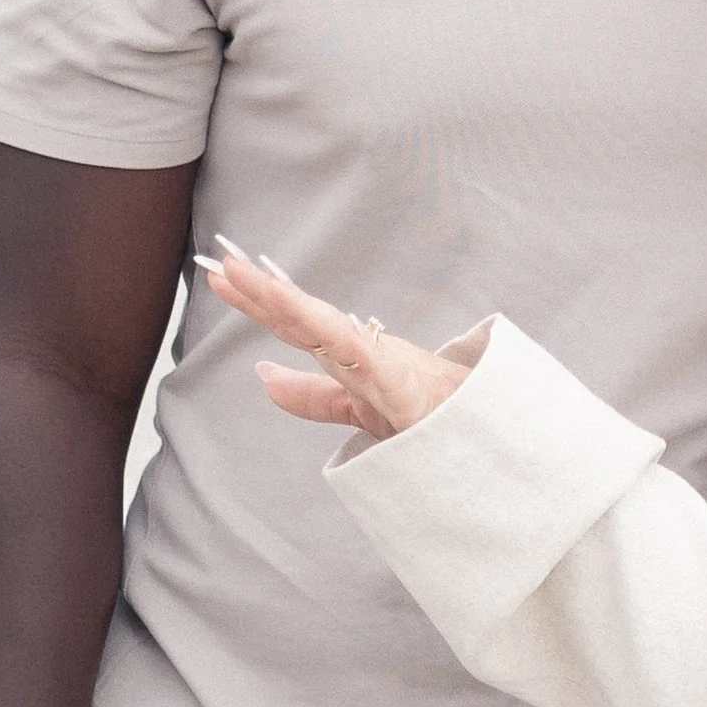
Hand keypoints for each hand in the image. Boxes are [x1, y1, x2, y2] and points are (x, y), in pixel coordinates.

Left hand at [201, 239, 482, 439]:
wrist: (486, 445)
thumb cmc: (431, 421)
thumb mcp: (358, 409)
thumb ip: (312, 395)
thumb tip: (263, 376)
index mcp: (350, 357)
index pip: (296, 324)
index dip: (258, 299)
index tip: (222, 274)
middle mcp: (363, 352)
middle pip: (303, 319)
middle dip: (262, 291)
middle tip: (220, 261)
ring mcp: (382, 367)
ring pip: (326, 329)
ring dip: (285, 302)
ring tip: (245, 277)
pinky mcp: (401, 387)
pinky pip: (362, 357)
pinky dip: (335, 336)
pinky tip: (304, 317)